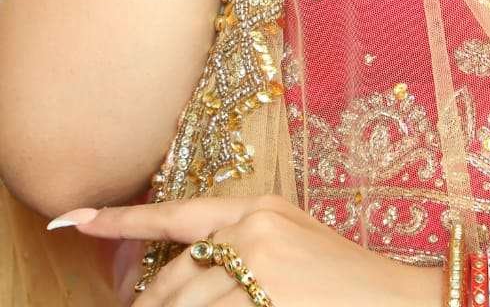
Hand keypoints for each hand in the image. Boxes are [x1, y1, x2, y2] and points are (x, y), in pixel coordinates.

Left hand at [51, 193, 437, 306]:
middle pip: (175, 272)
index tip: (79, 218)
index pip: (177, 213)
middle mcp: (255, 226)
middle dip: (151, 303)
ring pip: (188, 302)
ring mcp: (262, 262)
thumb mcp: (291, 245)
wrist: (397, 295)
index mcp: (259, 206)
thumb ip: (243, 247)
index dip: (123, 219)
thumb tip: (188, 272)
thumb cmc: (342, 278)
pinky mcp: (268, 295)